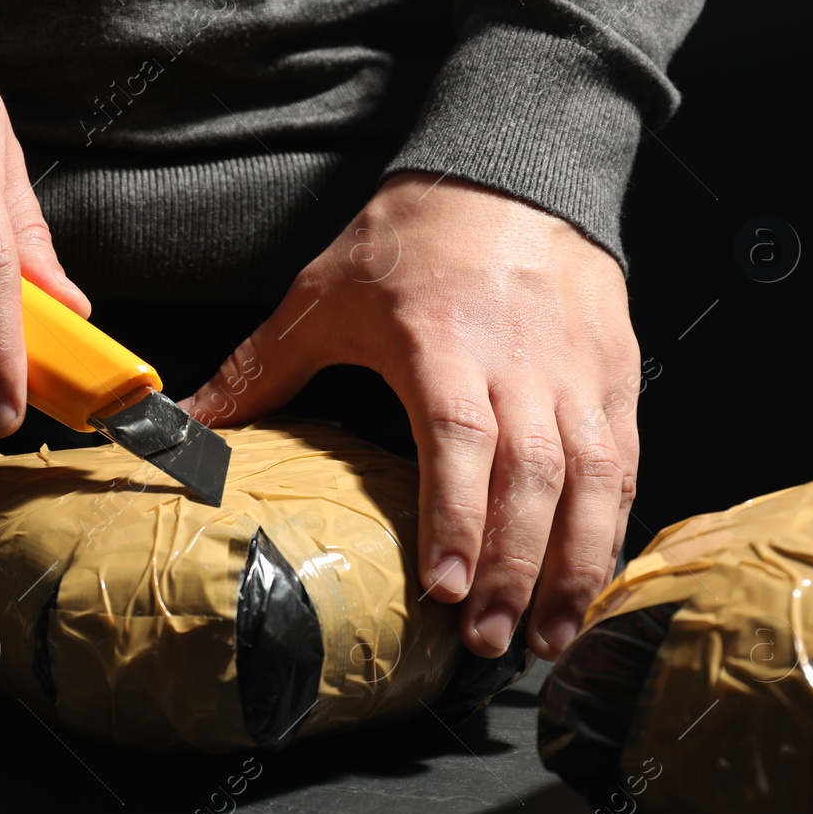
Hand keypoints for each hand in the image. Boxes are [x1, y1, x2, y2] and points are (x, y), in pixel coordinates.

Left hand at [180, 174, 640, 659]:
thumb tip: (187, 423)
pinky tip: (593, 580)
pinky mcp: (615, 377)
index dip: (457, 521)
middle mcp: (520, 365)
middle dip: (515, 570)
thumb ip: (259, 369)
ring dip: (574, 565)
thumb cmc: (414, 238)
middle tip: (490, 642)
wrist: (510, 170)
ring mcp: (576, 373)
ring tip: (550, 636)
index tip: (445, 590)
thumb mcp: (322, 293)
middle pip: (530, 478)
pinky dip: (613, 526)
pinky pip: (625, 461)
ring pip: (592, 481)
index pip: (459, 442)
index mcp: (443, 344)